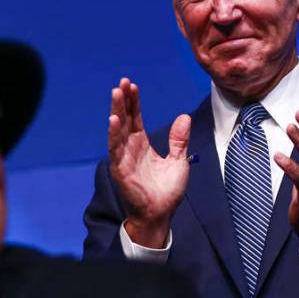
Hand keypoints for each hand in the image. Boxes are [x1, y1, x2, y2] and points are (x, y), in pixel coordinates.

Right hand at [108, 77, 190, 248]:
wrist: (160, 215)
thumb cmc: (166, 192)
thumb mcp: (178, 161)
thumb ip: (178, 140)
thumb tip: (184, 117)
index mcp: (142, 145)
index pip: (136, 118)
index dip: (134, 102)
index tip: (132, 85)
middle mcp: (130, 148)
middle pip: (125, 119)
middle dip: (123, 101)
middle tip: (122, 82)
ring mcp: (124, 158)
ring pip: (118, 131)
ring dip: (117, 112)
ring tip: (116, 94)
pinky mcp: (121, 170)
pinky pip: (116, 150)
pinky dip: (114, 134)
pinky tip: (114, 120)